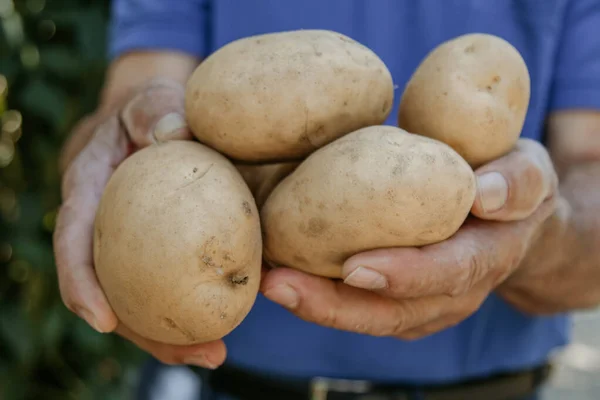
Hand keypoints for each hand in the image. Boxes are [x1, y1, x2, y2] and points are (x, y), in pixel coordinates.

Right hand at [53, 79, 225, 367]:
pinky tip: (230, 319)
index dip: (81, 282)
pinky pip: (174, 281)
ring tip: (215, 354)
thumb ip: (157, 111)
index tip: (103, 320)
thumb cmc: (151, 109)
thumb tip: (174, 134)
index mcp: (90, 191)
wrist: (159, 118)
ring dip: (174, 333)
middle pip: (114, 290)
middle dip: (144, 331)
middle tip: (194, 354)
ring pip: (145, 297)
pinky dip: (195, 305)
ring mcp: (136, 245)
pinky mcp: (165, 250)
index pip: (74, 240)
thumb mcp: (151, 100)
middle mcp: (108, 228)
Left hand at [261, 139, 558, 338]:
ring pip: (367, 315)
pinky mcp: (396, 293)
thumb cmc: (507, 182)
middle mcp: (452, 292)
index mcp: (487, 257)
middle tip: (279, 284)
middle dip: (334, 305)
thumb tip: (483, 194)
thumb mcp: (528, 170)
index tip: (355, 267)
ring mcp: (422, 300)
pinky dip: (317, 294)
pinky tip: (279, 273)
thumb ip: (516, 181)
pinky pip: (356, 302)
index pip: (447, 272)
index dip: (404, 274)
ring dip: (315, 305)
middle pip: (393, 311)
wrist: (502, 212)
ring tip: (267, 281)